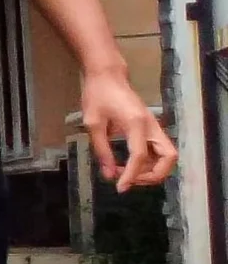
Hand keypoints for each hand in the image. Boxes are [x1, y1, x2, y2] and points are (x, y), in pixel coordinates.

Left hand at [80, 67, 175, 190]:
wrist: (108, 75)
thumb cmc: (97, 95)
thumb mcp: (93, 123)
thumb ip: (102, 150)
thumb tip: (109, 175)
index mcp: (136, 123)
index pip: (139, 156)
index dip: (131, 175)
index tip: (120, 188)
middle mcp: (151, 126)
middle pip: (169, 157)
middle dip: (154, 175)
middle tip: (129, 180)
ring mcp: (154, 126)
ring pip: (168, 155)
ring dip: (153, 170)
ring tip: (127, 173)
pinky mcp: (151, 128)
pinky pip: (159, 151)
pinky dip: (149, 162)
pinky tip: (128, 165)